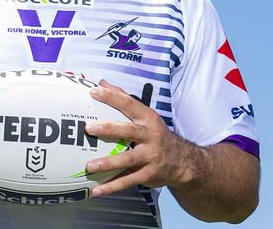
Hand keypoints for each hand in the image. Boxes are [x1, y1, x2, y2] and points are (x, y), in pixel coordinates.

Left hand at [85, 79, 196, 195]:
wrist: (183, 161)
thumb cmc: (155, 134)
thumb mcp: (145, 115)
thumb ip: (124, 99)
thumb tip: (102, 83)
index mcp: (147, 118)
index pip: (129, 103)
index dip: (112, 97)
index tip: (94, 91)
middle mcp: (150, 136)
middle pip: (129, 131)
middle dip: (108, 129)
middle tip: (89, 128)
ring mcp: (150, 157)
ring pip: (128, 160)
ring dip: (108, 163)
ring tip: (90, 165)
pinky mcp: (148, 175)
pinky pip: (128, 181)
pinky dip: (112, 187)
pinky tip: (96, 190)